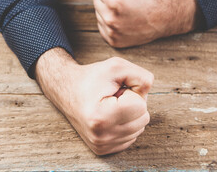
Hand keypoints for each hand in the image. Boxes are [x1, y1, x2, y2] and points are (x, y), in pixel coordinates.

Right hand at [35, 48, 153, 154]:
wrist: (67, 89)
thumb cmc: (93, 77)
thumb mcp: (117, 66)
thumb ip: (141, 77)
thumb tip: (148, 93)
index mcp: (101, 117)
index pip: (140, 106)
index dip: (130, 92)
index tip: (113, 90)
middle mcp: (101, 136)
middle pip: (143, 118)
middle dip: (132, 103)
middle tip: (113, 97)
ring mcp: (101, 145)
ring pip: (139, 128)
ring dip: (129, 114)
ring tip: (110, 105)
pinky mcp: (103, 150)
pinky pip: (132, 136)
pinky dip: (125, 124)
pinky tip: (110, 115)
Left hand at [92, 0, 200, 47]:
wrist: (168, 15)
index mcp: (113, 1)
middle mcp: (111, 19)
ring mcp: (112, 32)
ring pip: (98, 12)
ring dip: (109, 8)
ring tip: (127, 8)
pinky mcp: (114, 41)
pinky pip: (102, 26)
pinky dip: (111, 20)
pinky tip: (125, 18)